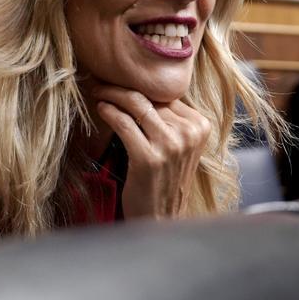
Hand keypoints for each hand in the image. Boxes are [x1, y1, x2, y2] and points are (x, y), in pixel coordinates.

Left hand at [91, 85, 211, 220]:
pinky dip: (108, 112)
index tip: (120, 79)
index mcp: (201, 126)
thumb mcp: (178, 147)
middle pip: (150, 96)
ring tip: (98, 91)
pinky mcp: (148, 158)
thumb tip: (142, 88)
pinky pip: (123, 124)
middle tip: (102, 81)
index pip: (166, 94)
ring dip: (111, 94)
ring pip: (135, 104)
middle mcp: (189, 133)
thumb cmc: (164, 181)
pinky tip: (100, 109)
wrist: (162, 220)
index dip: (141, 85)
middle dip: (122, 86)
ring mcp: (170, 146)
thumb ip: (169, 120)